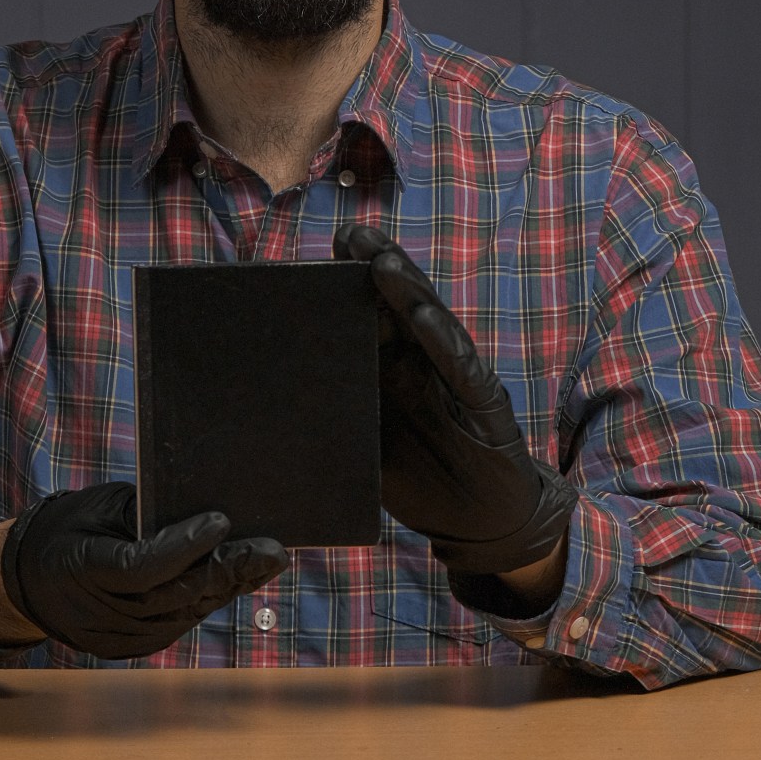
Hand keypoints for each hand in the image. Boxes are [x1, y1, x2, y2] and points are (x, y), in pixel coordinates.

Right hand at [0, 481, 288, 658]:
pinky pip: (177, 625)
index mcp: (83, 568)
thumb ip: (145, 513)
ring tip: (265, 562)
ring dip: (227, 588)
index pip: (141, 566)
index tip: (221, 521)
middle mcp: (99, 613)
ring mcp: (114, 638)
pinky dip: (207, 601)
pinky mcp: (128, 649)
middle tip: (270, 551)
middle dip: (226, 571)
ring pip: (182, 614)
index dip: (183, 546)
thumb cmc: (69, 527)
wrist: (27, 578)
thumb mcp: (99, 506)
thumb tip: (202, 511)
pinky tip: (236, 581)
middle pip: (172, 595)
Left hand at [334, 224, 575, 575]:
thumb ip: (338, 415)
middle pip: (401, 306)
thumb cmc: (422, 480)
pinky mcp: (485, 405)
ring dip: (408, 292)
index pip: (374, 312)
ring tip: (382, 261)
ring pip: (432, 325)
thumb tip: (275, 398)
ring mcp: (455, 380)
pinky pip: (462, 370)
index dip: (353, 280)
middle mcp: (426, 363)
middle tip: (351, 235)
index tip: (328, 247)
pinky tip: (425, 317)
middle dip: (378, 267)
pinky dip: (444, 343)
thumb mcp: (369, 445)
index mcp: (397, 367)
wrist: (486, 524)